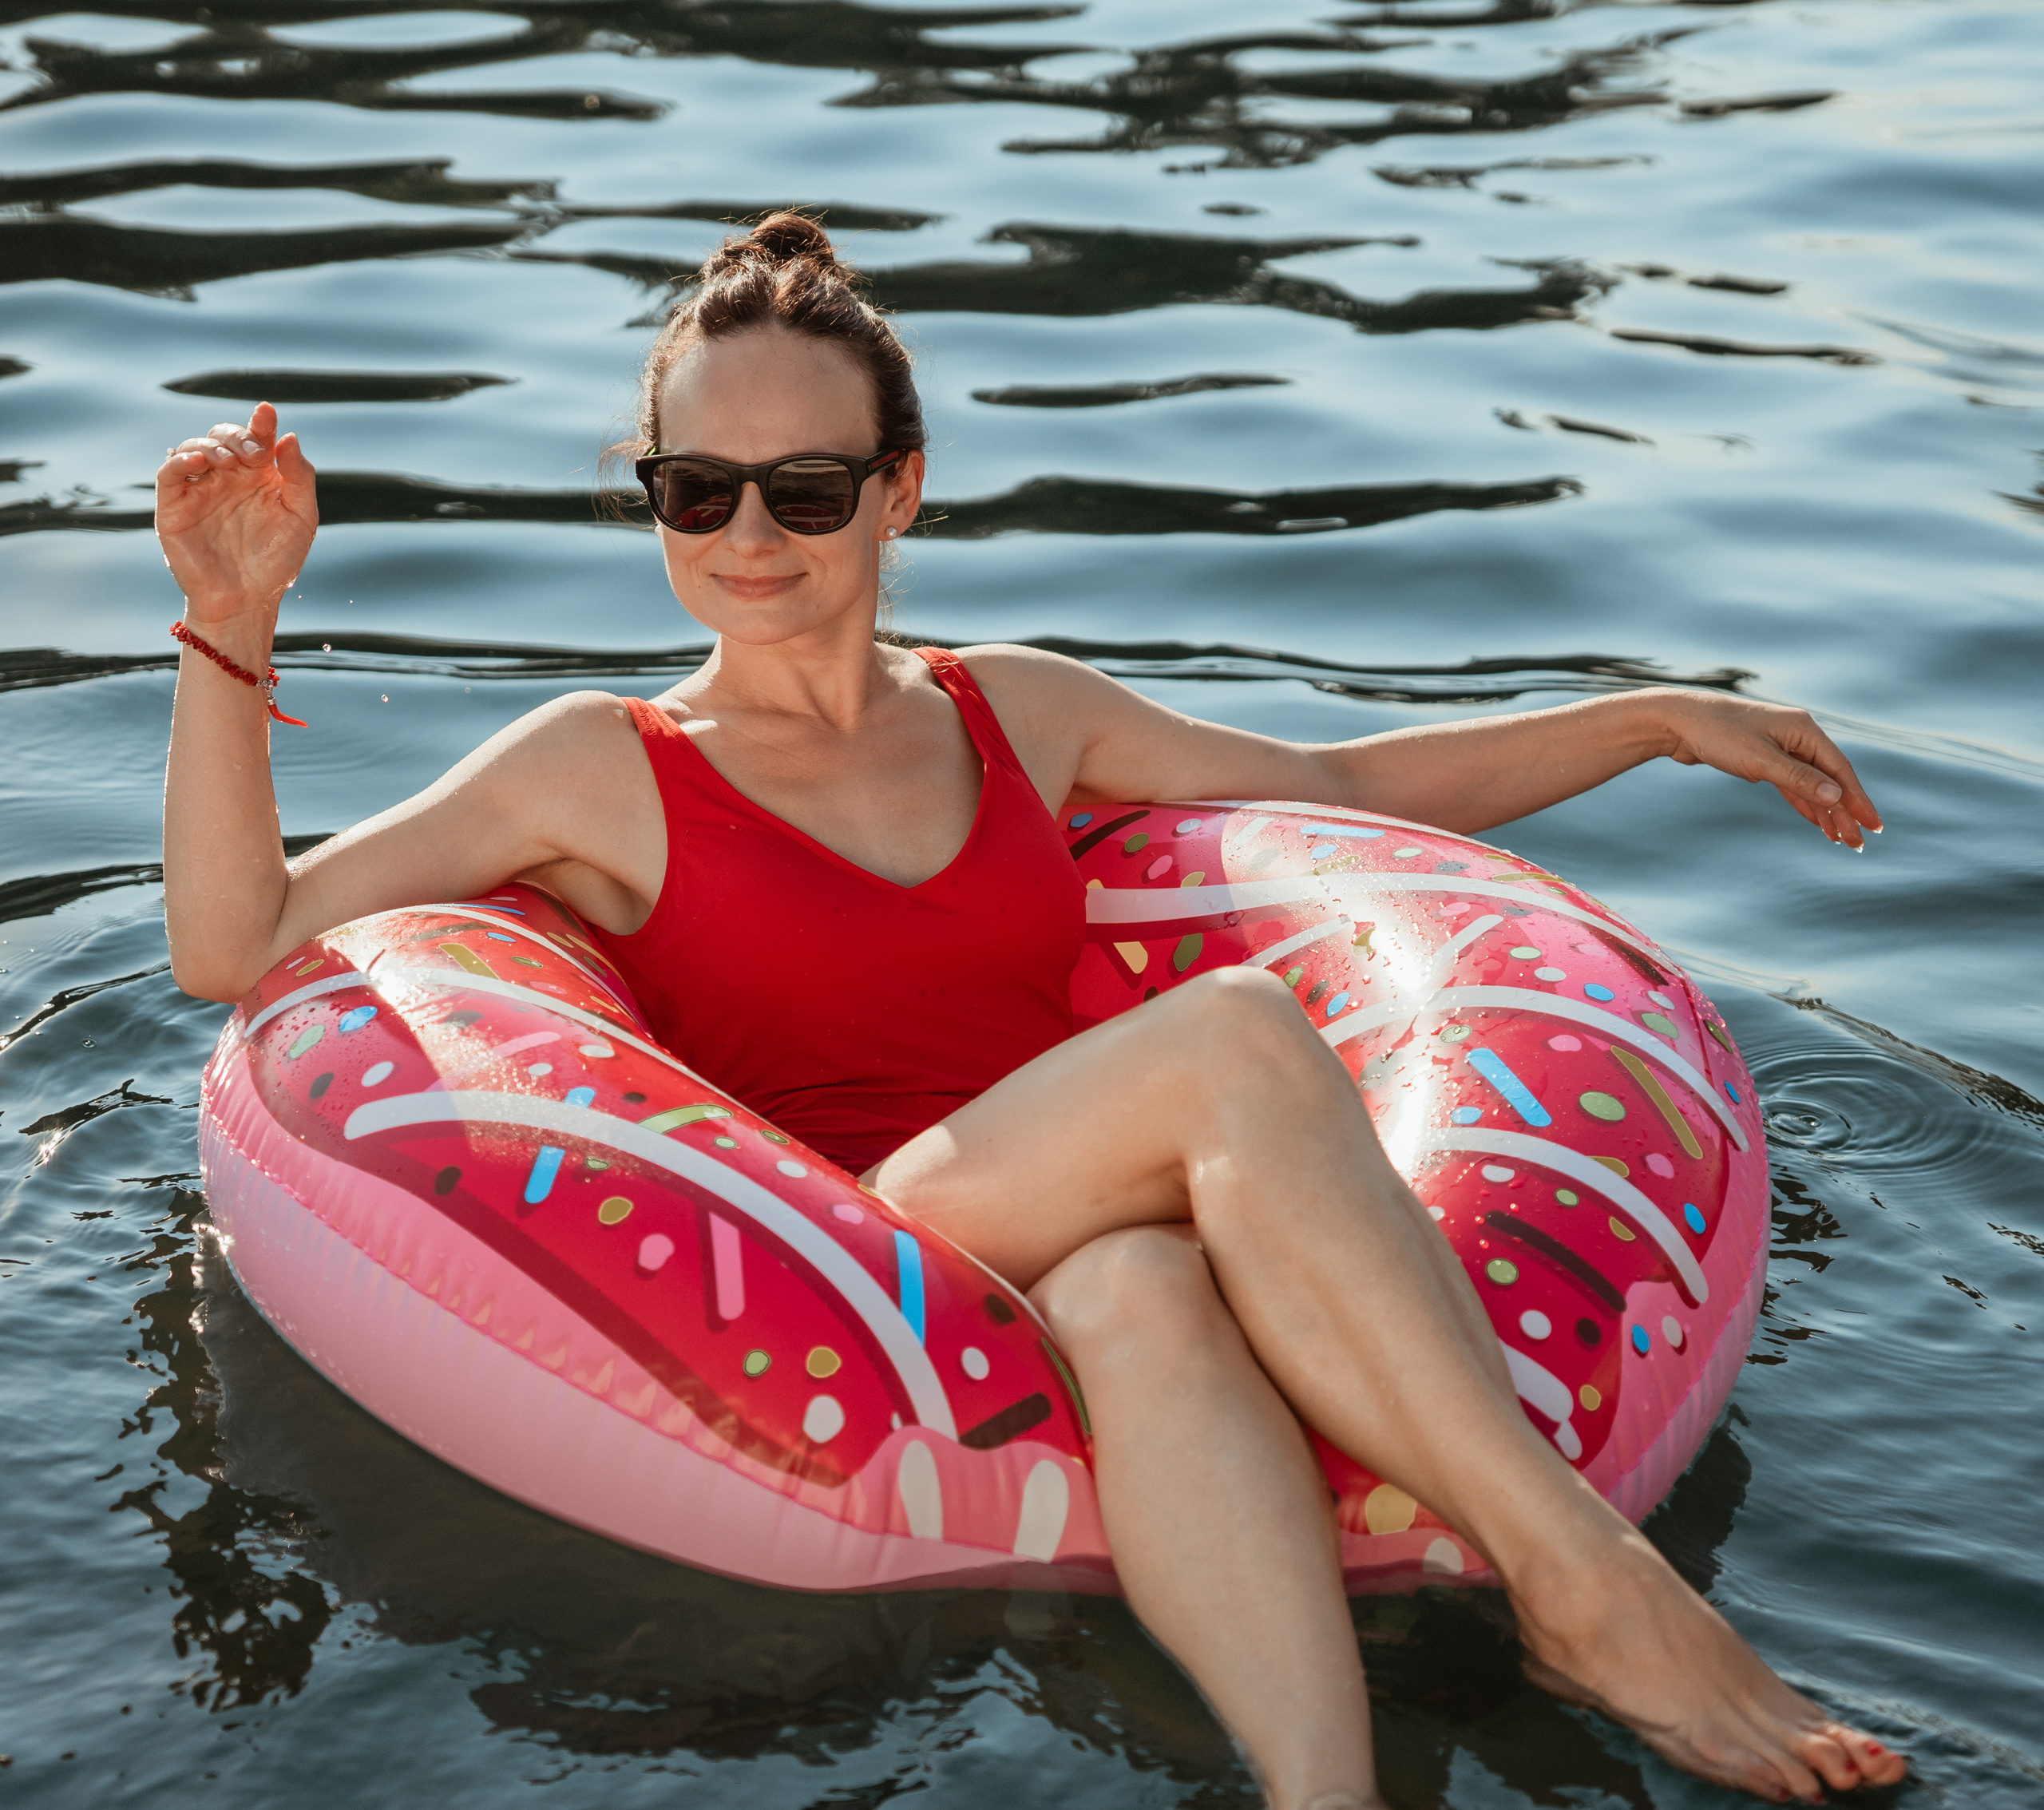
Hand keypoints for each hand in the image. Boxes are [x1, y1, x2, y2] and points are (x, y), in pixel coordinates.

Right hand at [154, 402, 316, 630]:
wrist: (247, 599)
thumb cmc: (277, 561)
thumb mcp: (301, 517)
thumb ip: (299, 477)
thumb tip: (289, 437)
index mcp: (258, 477)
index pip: (256, 438)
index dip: (261, 422)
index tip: (267, 413)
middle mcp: (227, 478)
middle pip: (223, 436)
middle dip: (238, 435)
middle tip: (255, 453)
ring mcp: (199, 489)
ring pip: (195, 446)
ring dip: (213, 445)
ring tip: (231, 463)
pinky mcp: (174, 505)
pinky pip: (169, 472)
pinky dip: (181, 459)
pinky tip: (200, 462)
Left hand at [1657, 690, 1882, 849]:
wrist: (1677, 722)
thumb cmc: (1718, 734)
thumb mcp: (1761, 760)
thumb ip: (1798, 779)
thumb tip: (1836, 796)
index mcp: (1804, 730)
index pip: (1840, 769)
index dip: (1857, 799)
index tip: (1873, 825)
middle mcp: (1797, 736)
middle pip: (1827, 779)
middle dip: (1843, 812)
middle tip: (1857, 843)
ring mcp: (1780, 747)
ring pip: (1810, 784)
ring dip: (1824, 811)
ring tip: (1839, 839)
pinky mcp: (1762, 758)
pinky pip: (1791, 784)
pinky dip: (1802, 803)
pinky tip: (1815, 821)